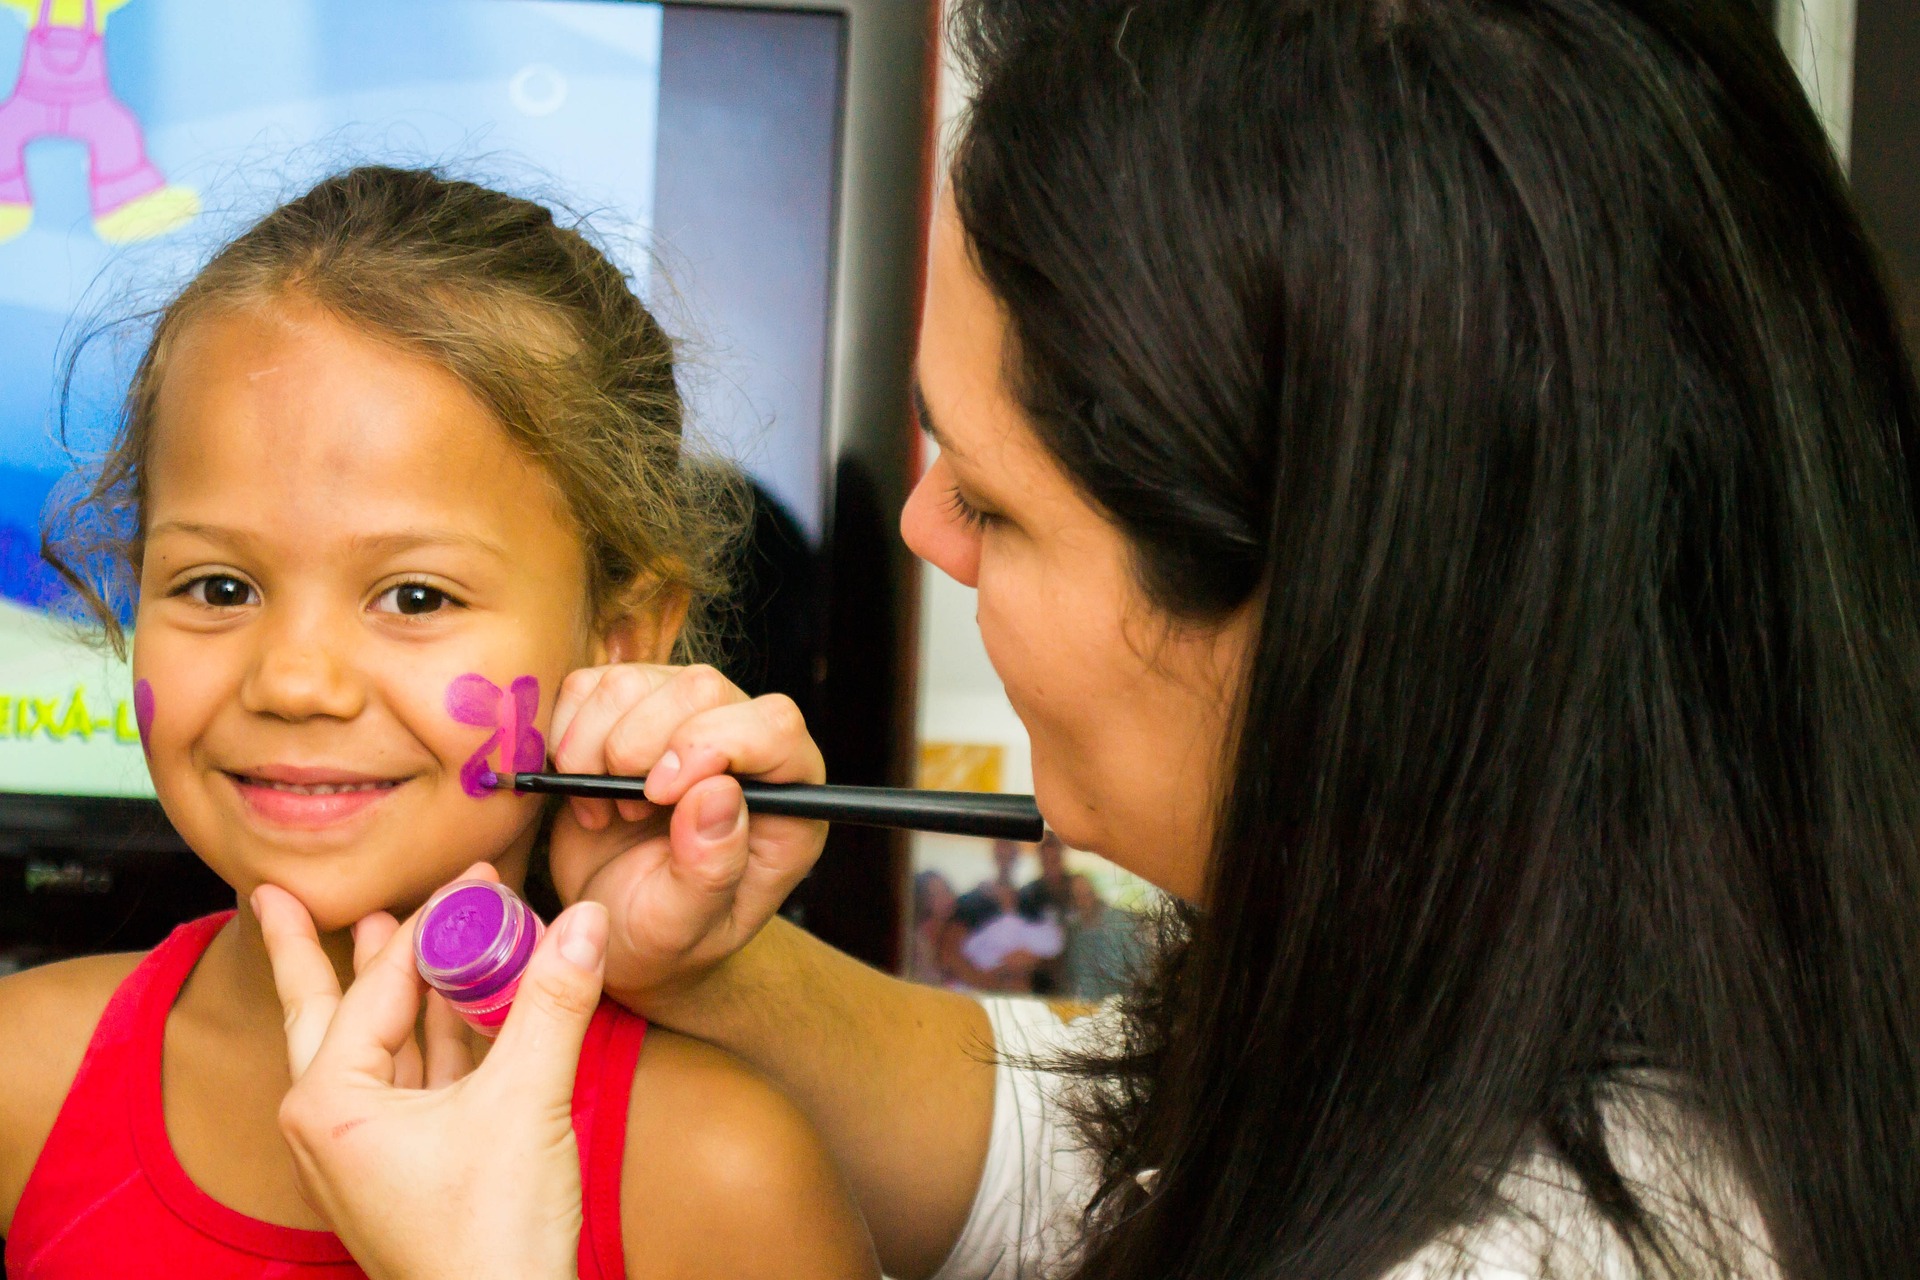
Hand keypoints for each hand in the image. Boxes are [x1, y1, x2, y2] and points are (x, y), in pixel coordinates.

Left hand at [257, 864, 608, 1279]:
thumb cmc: (487, 1245)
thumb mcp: (525, 1104)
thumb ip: (553, 1003)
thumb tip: (583, 921)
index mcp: (330, 1102)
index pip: (379, 984)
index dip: (429, 921)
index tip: (471, 878)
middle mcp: (331, 1123)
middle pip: (322, 1011)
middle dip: (310, 951)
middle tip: (277, 896)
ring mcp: (366, 1149)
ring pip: (375, 1043)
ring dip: (391, 987)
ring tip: (378, 932)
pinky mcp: (408, 1167)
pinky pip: (415, 1080)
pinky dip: (437, 1035)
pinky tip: (459, 1004)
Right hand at [545, 663, 827, 1016]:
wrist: (611, 932)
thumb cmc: (661, 940)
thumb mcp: (683, 929)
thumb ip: (710, 870)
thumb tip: (719, 793)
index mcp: (787, 796)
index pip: (775, 726)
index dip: (714, 744)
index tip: (660, 795)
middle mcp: (744, 745)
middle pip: (702, 688)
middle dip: (640, 745)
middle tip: (623, 810)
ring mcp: (684, 717)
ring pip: (637, 683)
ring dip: (596, 748)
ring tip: (605, 810)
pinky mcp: (628, 709)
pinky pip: (588, 684)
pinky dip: (566, 737)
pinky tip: (580, 789)